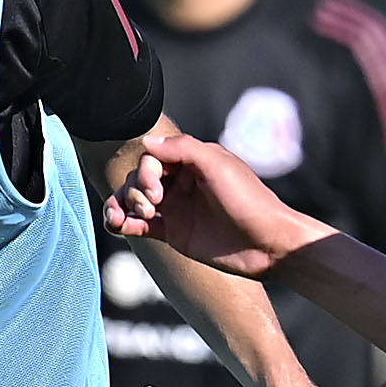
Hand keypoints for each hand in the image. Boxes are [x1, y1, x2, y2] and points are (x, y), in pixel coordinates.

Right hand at [101, 133, 327, 278]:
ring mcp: (176, 208)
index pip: (151, 159)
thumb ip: (183, 148)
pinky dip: (124, 224)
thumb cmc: (249, 200)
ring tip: (120, 218)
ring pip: (133, 201)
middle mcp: (180, 182)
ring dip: (121, 205)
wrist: (268, 244)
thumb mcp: (217, 164)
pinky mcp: (173, 233)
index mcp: (191, 161)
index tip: (156, 191)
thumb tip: (147, 142)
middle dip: (135, 190)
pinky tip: (118, 226)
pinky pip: (139, 226)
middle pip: (138, 178)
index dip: (146, 173)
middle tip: (152, 207)